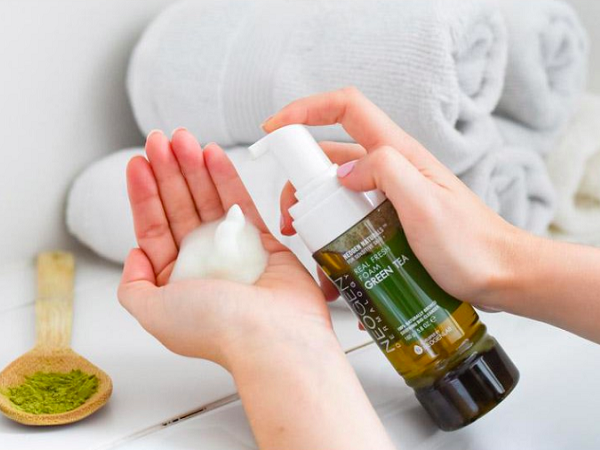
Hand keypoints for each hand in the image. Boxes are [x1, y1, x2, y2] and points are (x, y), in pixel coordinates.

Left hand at [118, 129, 334, 370]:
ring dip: (194, 168)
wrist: (273, 337)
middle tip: (161, 140)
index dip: (144, 193)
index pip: (153, 227)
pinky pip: (241, 203)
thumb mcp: (152, 312)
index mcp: (174, 280)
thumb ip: (133, 287)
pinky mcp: (262, 242)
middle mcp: (202, 263)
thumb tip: (135, 253)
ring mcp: (232, 250)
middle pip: (179, 207)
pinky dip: (226, 178)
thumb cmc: (216, 328)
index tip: (139, 162)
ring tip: (183, 139)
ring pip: (208, 200)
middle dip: (168, 172)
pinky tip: (212, 154)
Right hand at [266, 87, 523, 310]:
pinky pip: (353, 223)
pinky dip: (337, 242)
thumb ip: (386, 172)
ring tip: (312, 255)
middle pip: (330, 159)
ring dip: (316, 219)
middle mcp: (391, 170)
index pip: (346, 108)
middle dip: (301, 184)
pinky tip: (337, 273)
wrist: (501, 276)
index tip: (273, 128)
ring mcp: (390, 197)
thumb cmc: (471, 245)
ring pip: (337, 195)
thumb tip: (343, 173)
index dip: (306, 109)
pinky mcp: (391, 224)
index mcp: (398, 154)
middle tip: (291, 223)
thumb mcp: (426, 204)